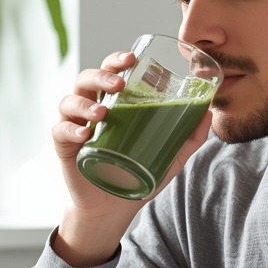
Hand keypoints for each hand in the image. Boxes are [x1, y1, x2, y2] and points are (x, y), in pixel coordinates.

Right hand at [52, 51, 212, 266]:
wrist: (113, 209)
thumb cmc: (137, 175)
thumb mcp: (169, 157)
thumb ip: (189, 137)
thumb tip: (209, 113)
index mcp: (114, 103)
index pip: (111, 71)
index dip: (117, 60)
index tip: (132, 58)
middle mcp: (91, 107)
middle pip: (88, 78)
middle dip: (101, 74)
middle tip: (118, 83)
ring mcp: (75, 125)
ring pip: (70, 100)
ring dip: (85, 102)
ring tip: (102, 112)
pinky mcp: (64, 146)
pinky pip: (59, 130)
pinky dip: (70, 129)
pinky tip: (84, 134)